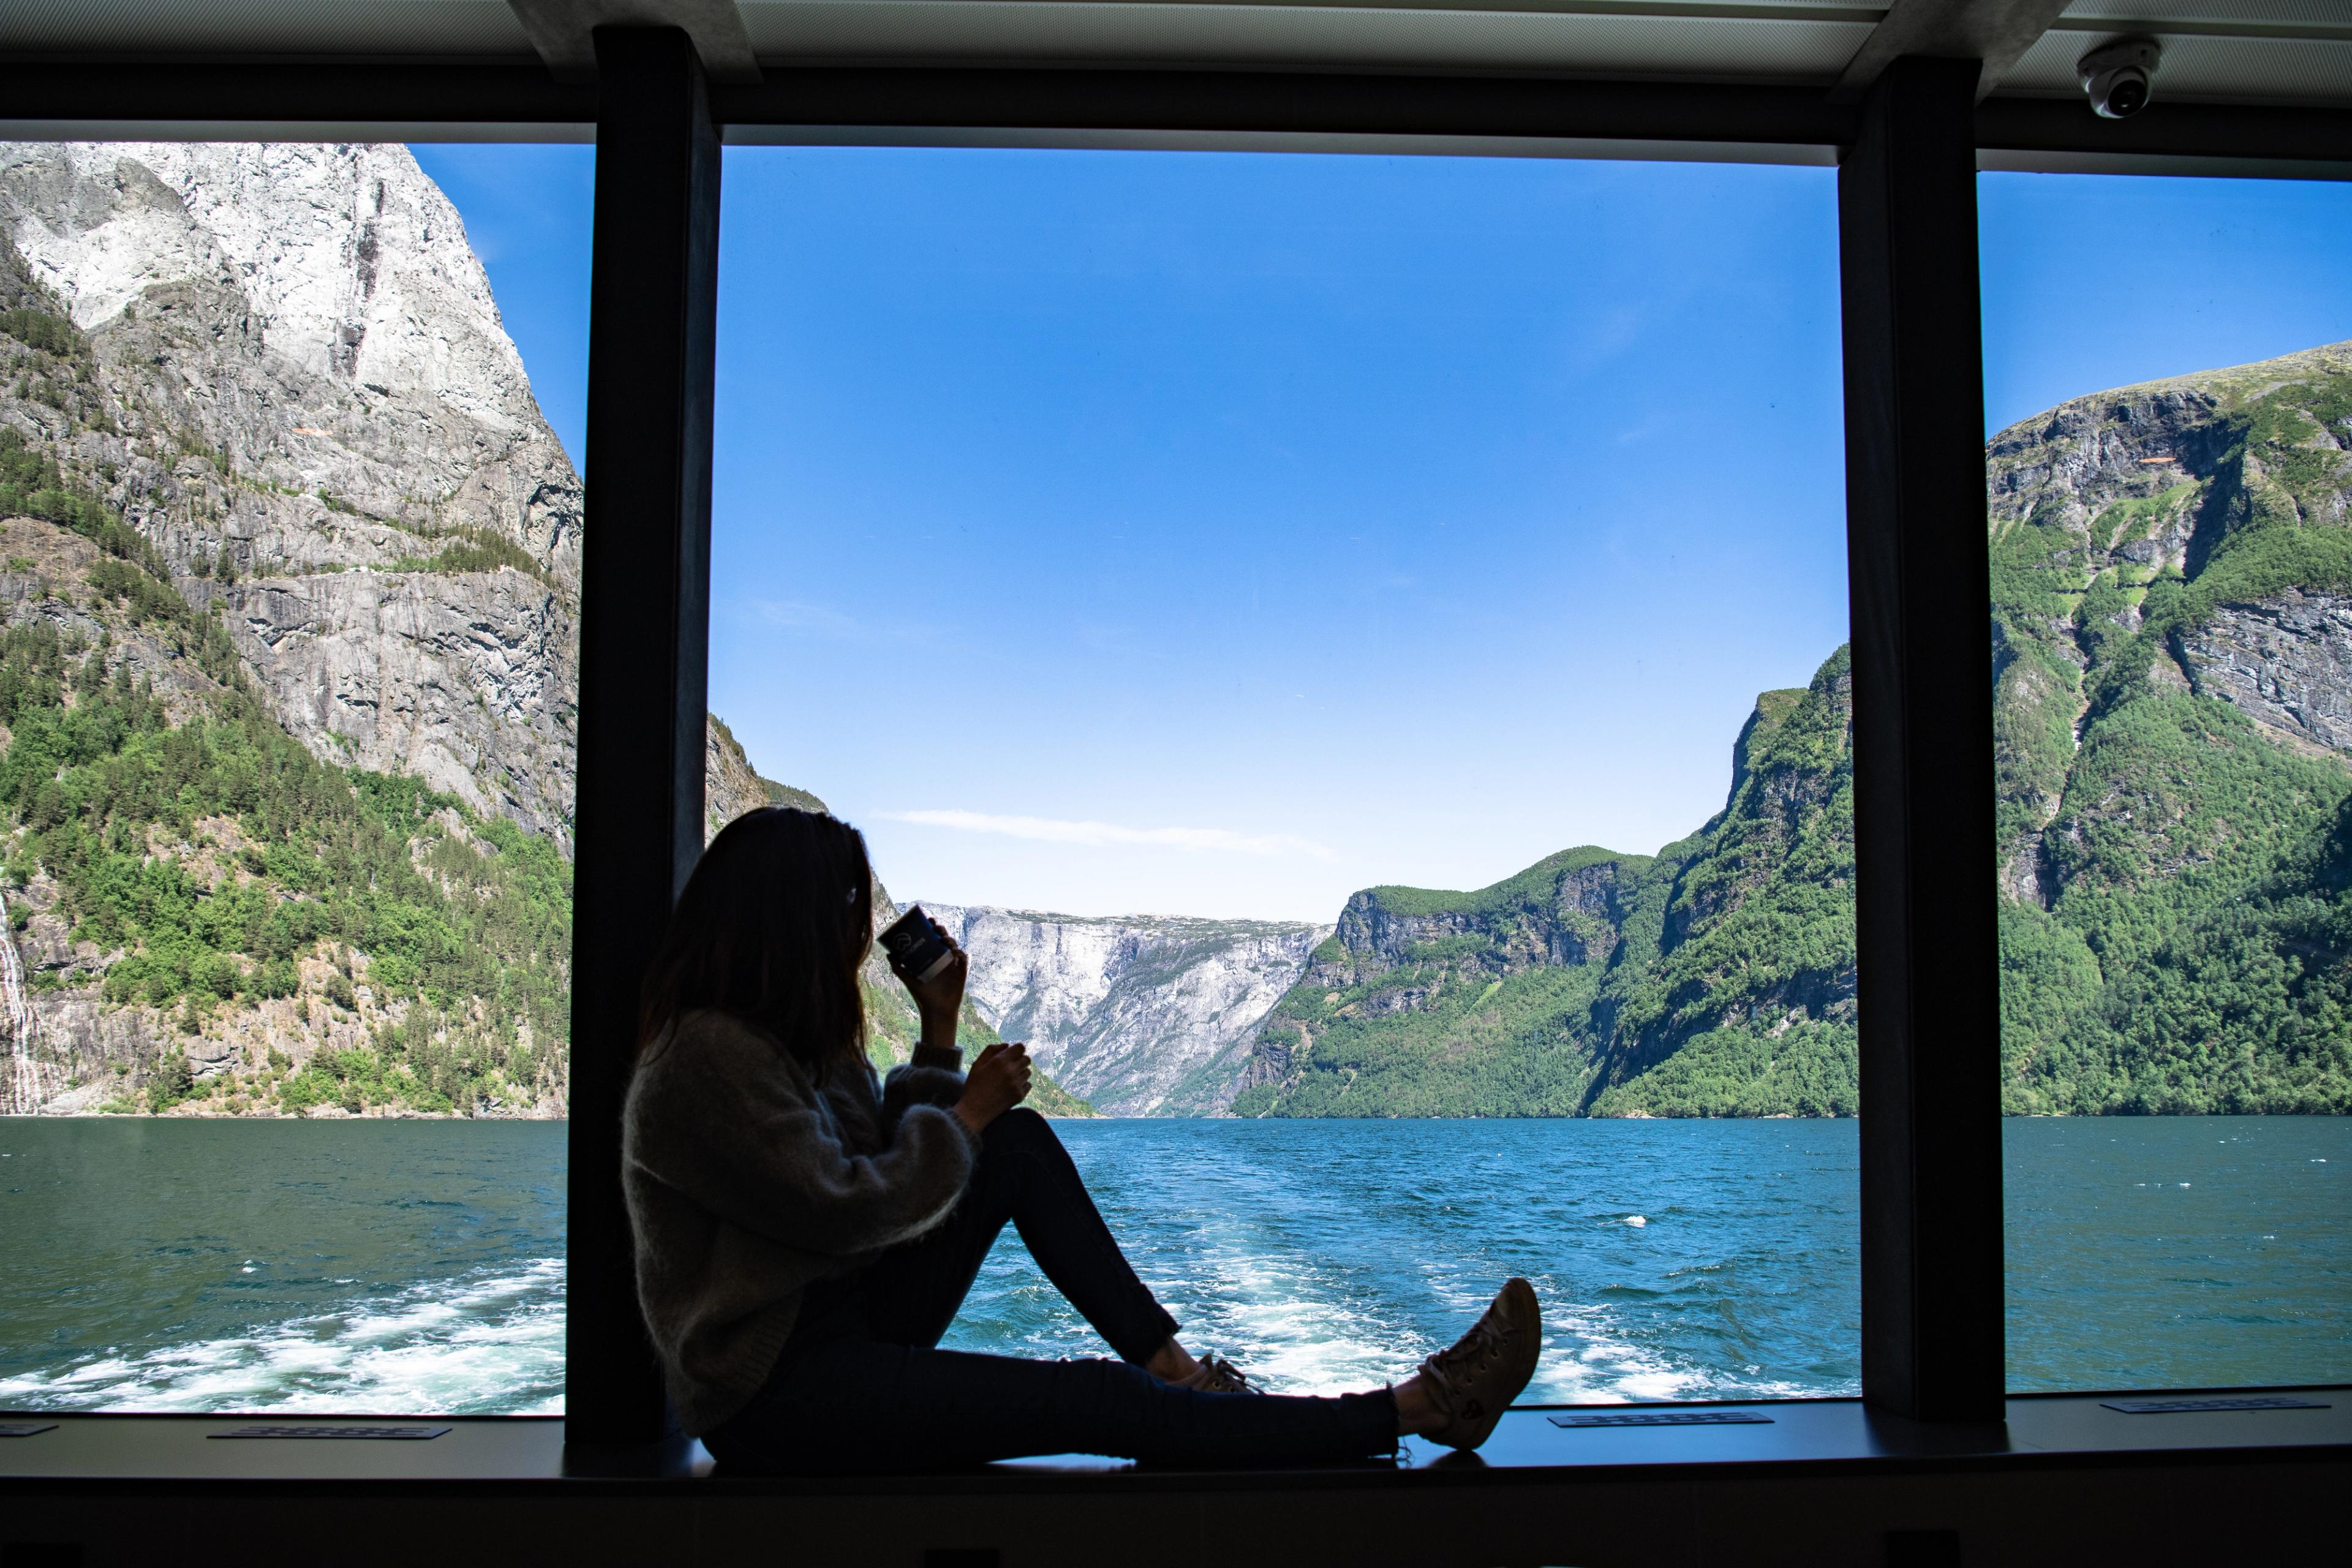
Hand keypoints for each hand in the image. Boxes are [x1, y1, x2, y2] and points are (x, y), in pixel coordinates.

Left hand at [887, 918, 967, 1048]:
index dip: (932, 927)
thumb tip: (888, 954)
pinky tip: (954, 952)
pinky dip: (960, 953)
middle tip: (935, 926)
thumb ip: (898, 968)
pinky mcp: (961, 972)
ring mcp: (953, 965)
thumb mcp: (909, 980)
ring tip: (943, 939)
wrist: (936, 1010)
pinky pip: (963, 959)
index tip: (928, 919)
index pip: (932, 938)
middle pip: (944, 939)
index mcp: (932, 958)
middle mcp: (943, 959)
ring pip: (954, 946)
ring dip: (950, 940)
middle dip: (941, 930)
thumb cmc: (923, 996)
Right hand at [953, 1041, 1031, 1135]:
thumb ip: (991, 1050)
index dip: (1016, 1050)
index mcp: (999, 1061)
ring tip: (1008, 1080)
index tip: (1011, 1055)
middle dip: (1019, 1061)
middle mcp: (1010, 1071)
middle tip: (1010, 1067)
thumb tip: (1007, 1045)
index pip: (1020, 1048)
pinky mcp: (1020, 1095)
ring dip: (1020, 1073)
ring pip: (1028, 1072)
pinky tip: (1010, 1088)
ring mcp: (1016, 1084)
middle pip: (1027, 1059)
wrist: (974, 1112)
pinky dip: (1022, 1085)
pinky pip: (1028, 1085)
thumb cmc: (974, 1086)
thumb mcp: (977, 1065)